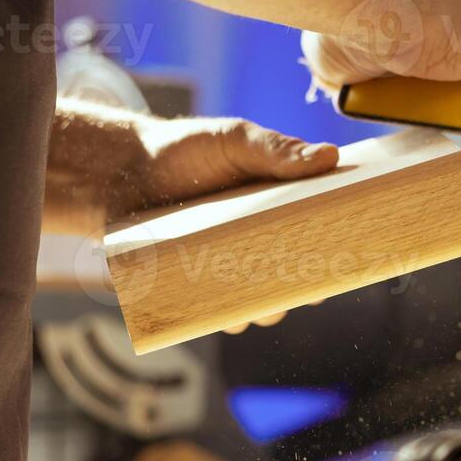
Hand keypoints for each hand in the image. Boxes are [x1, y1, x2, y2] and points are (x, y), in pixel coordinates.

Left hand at [135, 118, 337, 332]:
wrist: (121, 166)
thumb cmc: (186, 150)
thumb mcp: (236, 141)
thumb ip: (278, 149)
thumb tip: (330, 155)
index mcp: (278, 216)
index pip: (315, 246)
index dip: (331, 264)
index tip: (339, 271)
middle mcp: (254, 249)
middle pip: (287, 285)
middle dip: (295, 296)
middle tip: (299, 293)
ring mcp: (221, 270)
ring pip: (249, 307)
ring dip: (257, 312)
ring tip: (254, 307)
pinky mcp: (187, 285)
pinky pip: (207, 314)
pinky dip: (217, 319)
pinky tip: (221, 315)